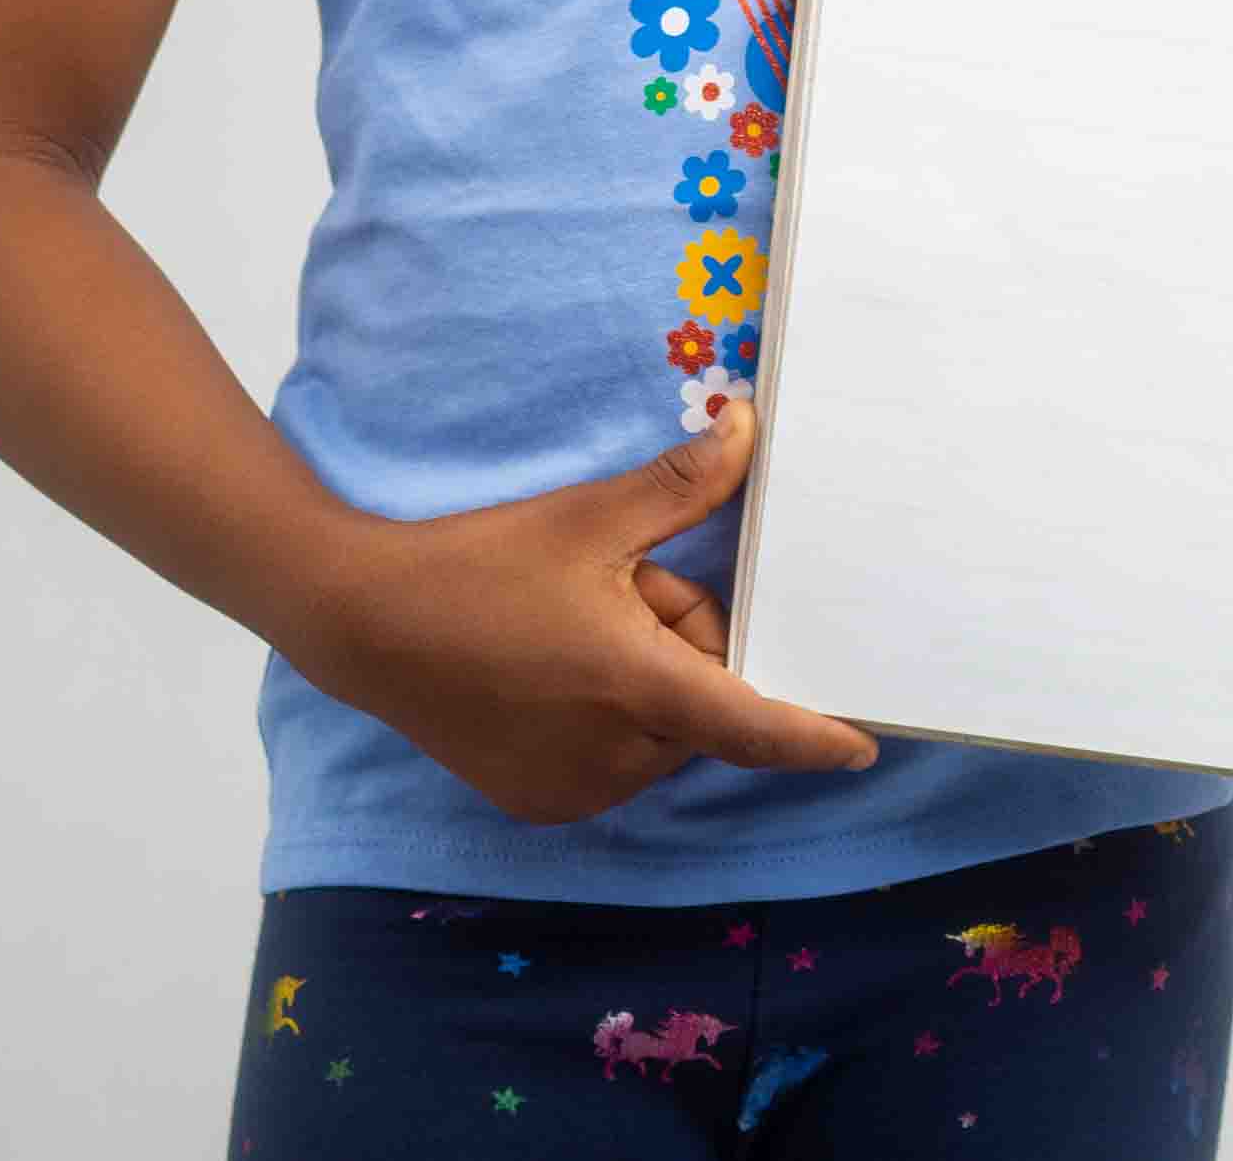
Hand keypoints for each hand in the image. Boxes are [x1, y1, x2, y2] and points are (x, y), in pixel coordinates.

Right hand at [296, 394, 881, 825]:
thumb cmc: (484, 564)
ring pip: (656, 731)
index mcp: (636, 688)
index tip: (863, 749)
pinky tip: (546, 668)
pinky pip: (613, 758)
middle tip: (615, 588)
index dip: (810, 738)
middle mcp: (615, 757)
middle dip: (676, 641)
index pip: (750, 726)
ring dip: (640, 680)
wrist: (369, 622)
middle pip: (697, 703)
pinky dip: (605, 715)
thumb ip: (682, 484)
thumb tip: (747, 429)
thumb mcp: (590, 517)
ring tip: (569, 624)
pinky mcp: (540, 803)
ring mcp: (575, 791)